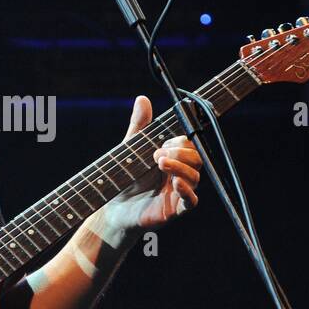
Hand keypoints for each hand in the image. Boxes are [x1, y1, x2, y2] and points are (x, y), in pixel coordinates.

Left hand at [101, 95, 201, 235]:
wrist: (111, 208)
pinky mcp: (175, 210)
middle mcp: (179, 173)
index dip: (179, 142)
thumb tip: (142, 98)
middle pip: (197, 158)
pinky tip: (175, 183)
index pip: (190, 144)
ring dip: (180, 167)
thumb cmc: (124, 178)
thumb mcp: (130, 149)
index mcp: (173, 158)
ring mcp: (179, 192)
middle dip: (179, 152)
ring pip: (196, 177)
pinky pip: (192, 201)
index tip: (162, 143)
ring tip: (160, 163)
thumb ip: (139, 126)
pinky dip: (188, 191)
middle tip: (157, 155)